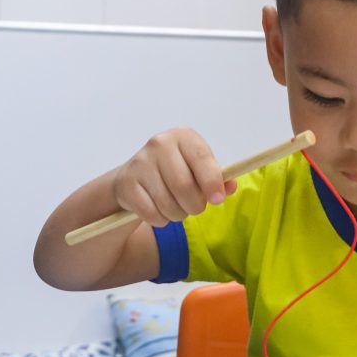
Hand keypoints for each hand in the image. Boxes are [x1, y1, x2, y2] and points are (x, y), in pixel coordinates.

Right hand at [112, 128, 235, 227]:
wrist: (134, 177)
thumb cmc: (175, 172)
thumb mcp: (198, 168)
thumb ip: (218, 178)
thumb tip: (230, 187)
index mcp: (183, 136)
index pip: (202, 159)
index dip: (212, 182)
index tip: (217, 200)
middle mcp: (160, 144)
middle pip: (184, 186)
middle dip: (195, 205)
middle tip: (195, 208)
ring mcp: (140, 162)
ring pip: (167, 203)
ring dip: (178, 215)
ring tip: (177, 209)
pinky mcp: (126, 183)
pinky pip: (150, 213)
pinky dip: (160, 220)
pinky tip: (160, 211)